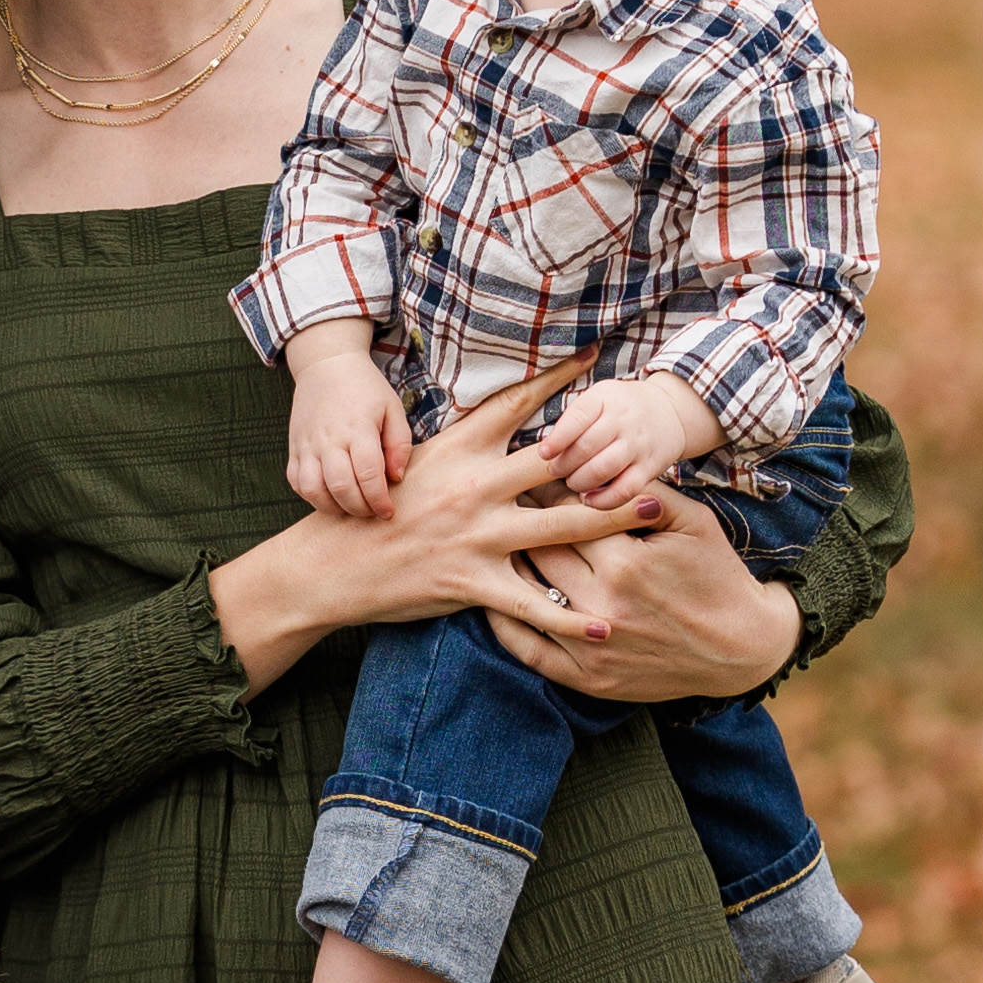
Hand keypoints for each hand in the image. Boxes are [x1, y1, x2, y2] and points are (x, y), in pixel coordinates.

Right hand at [210, 352, 618, 688]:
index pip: (516, 404)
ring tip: (654, 513)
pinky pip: (532, 603)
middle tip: (653, 443)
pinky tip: (605, 625)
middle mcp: (474, 487)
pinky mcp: (470, 581)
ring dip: (612, 520)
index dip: (558, 377)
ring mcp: (476, 535)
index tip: (594, 357)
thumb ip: (459, 448)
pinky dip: (571, 618)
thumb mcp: (411, 463)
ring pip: (560, 526)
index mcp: (458, 450)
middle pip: (557, 461)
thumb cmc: (370, 511)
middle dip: (608, 452)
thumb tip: (495, 425)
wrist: (328, 565)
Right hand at [285, 341, 410, 520]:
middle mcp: (329, 438)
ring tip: (350, 506)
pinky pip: (297, 483)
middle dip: (360, 508)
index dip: (379, 500)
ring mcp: (308, 444)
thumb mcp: (392, 408)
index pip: (368, 475)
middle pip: (341, 487)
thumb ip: (400, 444)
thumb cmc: (364, 388)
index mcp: (358, 428)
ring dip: (334, 507)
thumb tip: (395, 478)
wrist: (326, 365)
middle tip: (372, 511)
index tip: (388, 511)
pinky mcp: (294, 448)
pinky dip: (312, 496)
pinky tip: (329, 495)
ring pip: (314, 490)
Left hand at [496, 485, 801, 706]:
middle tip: (501, 503)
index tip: (530, 477)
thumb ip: (642, 492)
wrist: (741, 647)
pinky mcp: (588, 680)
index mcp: (625, 563)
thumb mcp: (692, 521)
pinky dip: (503, 624)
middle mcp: (602, 607)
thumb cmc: (716, 574)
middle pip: (537, 552)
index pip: (563, 514)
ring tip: (490, 541)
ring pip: (525, 596)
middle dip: (519, 523)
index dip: (544, 491)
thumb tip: (592, 470)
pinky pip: (527, 650)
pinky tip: (492, 600)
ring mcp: (592, 648)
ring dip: (504, 567)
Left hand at [537, 369, 713, 510]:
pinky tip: (590, 500)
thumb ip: (573, 418)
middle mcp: (623, 420)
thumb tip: (543, 450)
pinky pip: (625, 490)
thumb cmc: (621, 407)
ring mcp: (638, 445)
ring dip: (580, 482)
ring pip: (604, 469)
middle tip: (554, 472)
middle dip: (564, 465)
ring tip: (572, 483)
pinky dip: (604, 500)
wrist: (670, 410)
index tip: (543, 454)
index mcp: (605, 398)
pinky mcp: (650, 468)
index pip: (577, 418)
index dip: (557, 439)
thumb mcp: (598, 397)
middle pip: (587, 447)